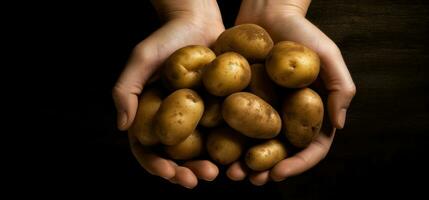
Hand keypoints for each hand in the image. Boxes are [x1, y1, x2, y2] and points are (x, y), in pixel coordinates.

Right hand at [113, 0, 224, 188]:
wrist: (200, 20)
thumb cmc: (167, 37)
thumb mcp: (142, 60)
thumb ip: (126, 90)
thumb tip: (123, 127)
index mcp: (151, 115)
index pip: (148, 148)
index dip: (156, 165)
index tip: (170, 173)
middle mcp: (174, 121)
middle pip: (177, 156)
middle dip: (186, 172)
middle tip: (200, 179)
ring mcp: (199, 118)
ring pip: (202, 151)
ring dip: (208, 165)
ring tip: (220, 173)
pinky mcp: (221, 110)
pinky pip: (225, 133)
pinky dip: (231, 148)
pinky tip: (240, 157)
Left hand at [227, 0, 355, 184]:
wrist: (267, 12)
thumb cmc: (302, 32)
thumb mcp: (328, 55)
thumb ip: (339, 87)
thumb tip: (339, 125)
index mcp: (311, 113)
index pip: (311, 148)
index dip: (297, 165)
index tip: (277, 173)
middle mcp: (287, 117)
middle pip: (280, 154)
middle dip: (266, 171)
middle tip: (251, 180)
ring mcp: (262, 112)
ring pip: (254, 146)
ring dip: (243, 164)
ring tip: (230, 173)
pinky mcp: (240, 102)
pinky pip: (233, 126)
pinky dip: (225, 141)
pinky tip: (213, 151)